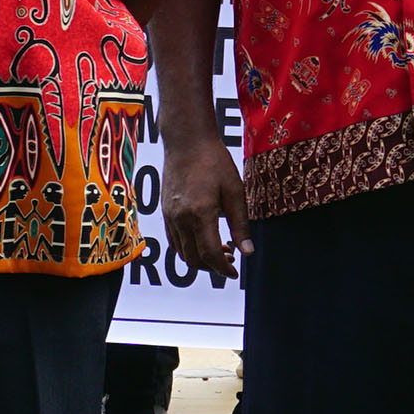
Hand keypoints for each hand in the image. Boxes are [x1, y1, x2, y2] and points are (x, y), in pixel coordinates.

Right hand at [162, 132, 245, 284]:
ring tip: (221, 249)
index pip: (210, 254)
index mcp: (200, 214)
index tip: (235, 272)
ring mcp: (169, 216)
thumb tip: (248, 252)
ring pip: (181, 252)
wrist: (186, 141)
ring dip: (200, 259)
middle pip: (193, 259)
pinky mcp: (164, 212)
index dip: (223, 268)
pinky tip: (203, 239)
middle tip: (231, 260)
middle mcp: (180, 219)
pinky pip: (174, 240)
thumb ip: (241, 224)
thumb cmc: (214, 162)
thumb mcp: (235, 191)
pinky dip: (188, 248)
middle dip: (212, 267)